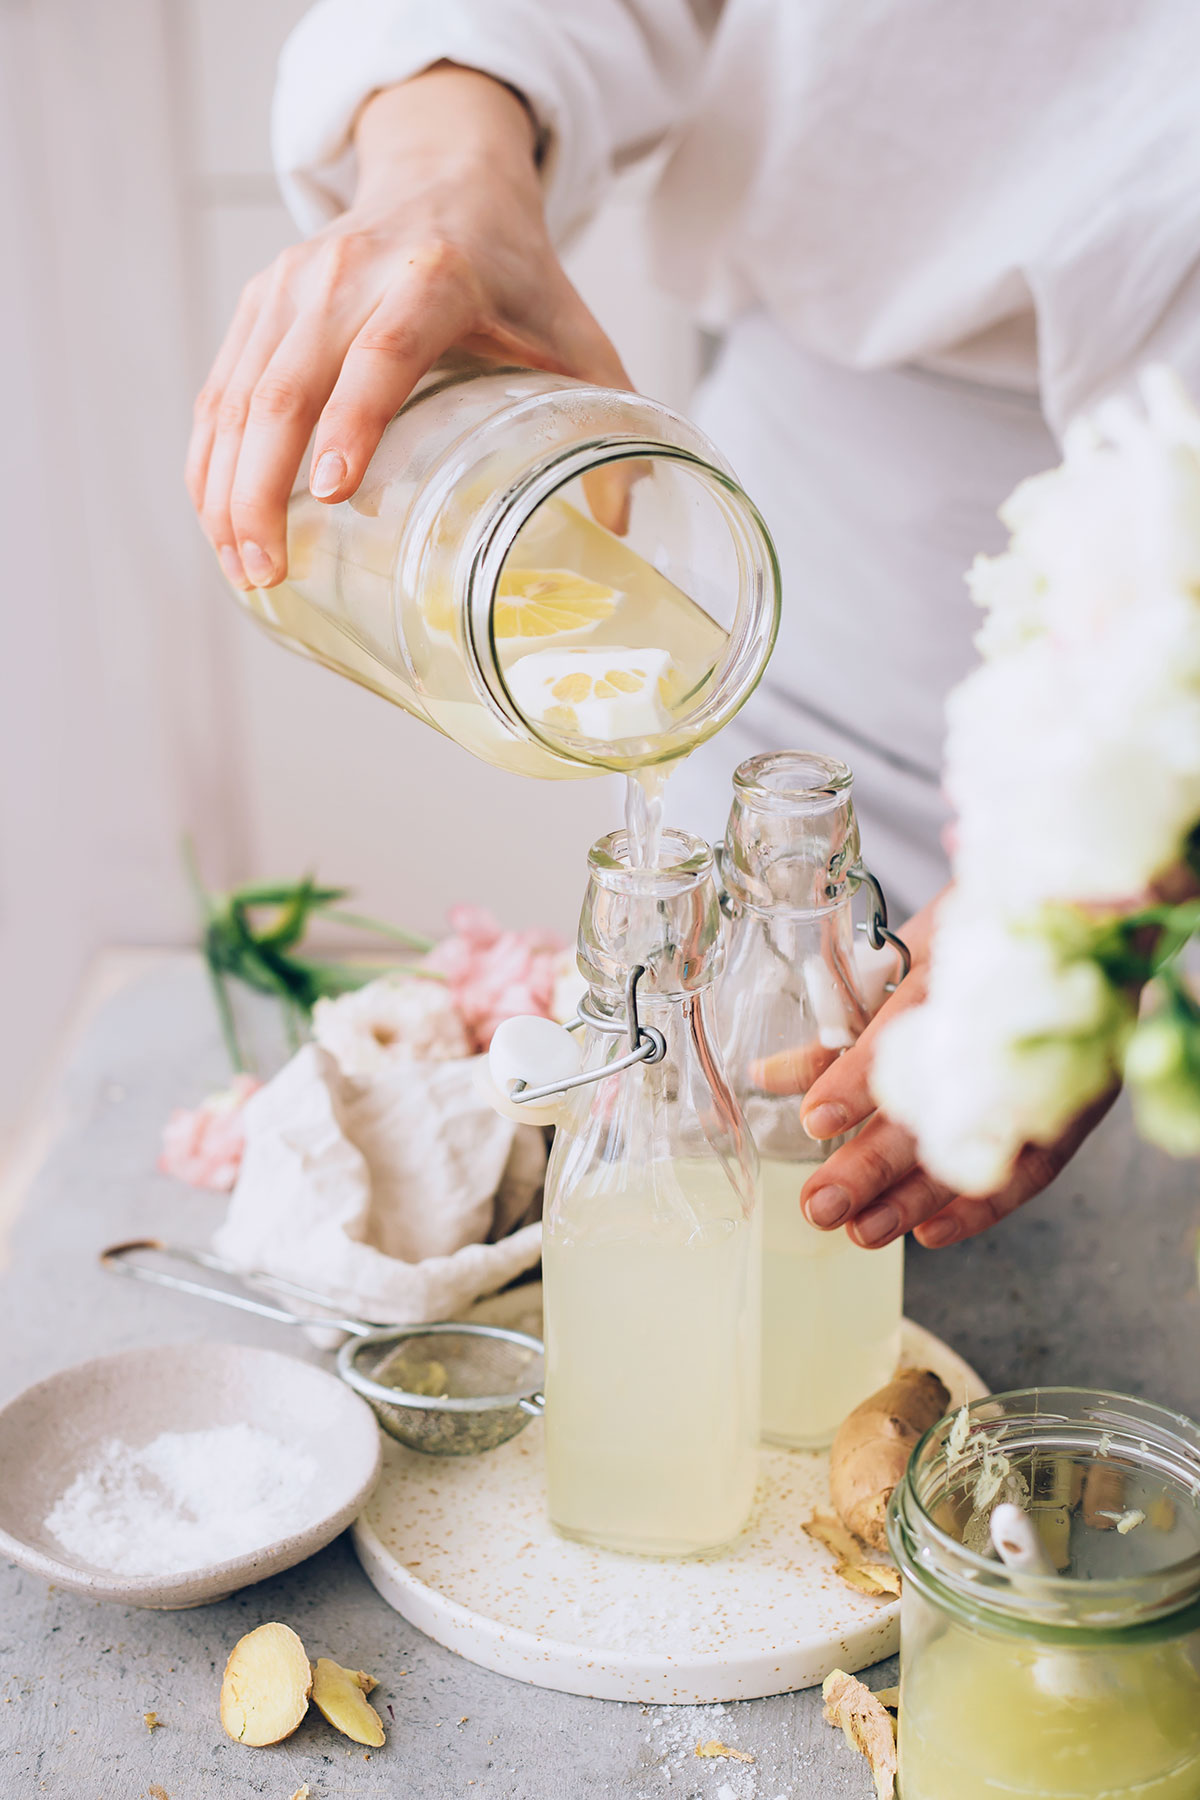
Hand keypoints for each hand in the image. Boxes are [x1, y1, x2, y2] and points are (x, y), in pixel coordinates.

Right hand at [186, 65, 629, 590]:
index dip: (354, 418)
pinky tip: (219, 520)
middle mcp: (349, 273)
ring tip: (241, 569)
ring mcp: (292, 285)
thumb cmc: (515, 274)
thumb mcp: (576, 337)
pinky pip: (223, 391)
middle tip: (266, 571)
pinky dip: (212, 461)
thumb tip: (623, 525)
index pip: (384, 351)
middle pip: (287, 385)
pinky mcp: (260, 303)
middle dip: (264, 488)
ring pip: (240, 395)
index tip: (332, 491)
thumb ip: (608, 422)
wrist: (446, 175)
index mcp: (435, 275)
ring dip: (227, 489)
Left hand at [796, 890, 1116, 1249]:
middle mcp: (1004, 1019)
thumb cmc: (973, 942)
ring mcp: (1047, 1063)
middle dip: (872, 1163)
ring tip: (860, 1231)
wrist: (1075, 917)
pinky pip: (1030, 1167)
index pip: (903, 1030)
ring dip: (915, 1196)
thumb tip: (768, 1076)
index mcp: (958, 968)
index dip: (858, 1080)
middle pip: (935, 1104)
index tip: (813, 1120)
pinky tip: (930, 1233)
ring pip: (978, 1142)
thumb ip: (841, 1032)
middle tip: (819, 1203)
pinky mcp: (1075, 1102)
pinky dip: (979, 1205)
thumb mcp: (902, 968)